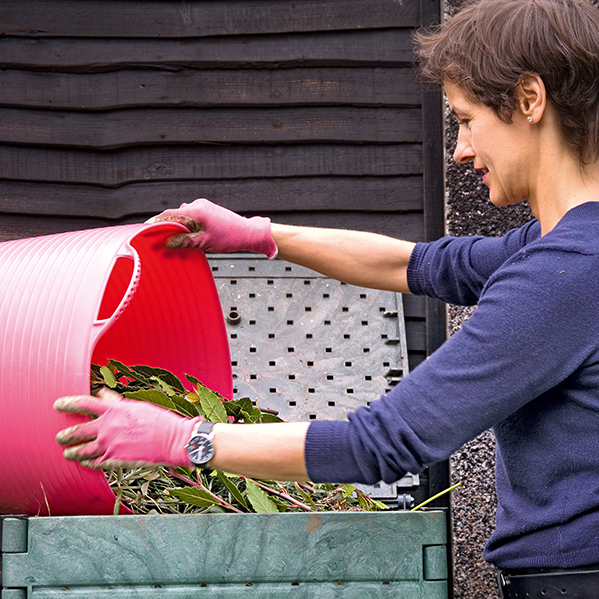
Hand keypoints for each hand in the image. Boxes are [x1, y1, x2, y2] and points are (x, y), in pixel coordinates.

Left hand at [54, 388, 200, 468]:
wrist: (172, 441)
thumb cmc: (158, 421)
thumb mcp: (137, 406)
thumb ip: (116, 401)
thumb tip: (102, 394)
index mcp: (113, 410)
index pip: (83, 403)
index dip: (67, 403)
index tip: (58, 405)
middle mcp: (107, 427)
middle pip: (77, 431)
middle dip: (65, 435)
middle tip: (60, 437)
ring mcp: (109, 445)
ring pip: (80, 450)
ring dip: (71, 452)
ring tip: (68, 453)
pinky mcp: (114, 460)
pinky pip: (93, 462)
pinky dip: (87, 462)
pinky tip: (85, 462)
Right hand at [147, 198, 277, 257]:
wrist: (248, 233)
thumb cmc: (229, 238)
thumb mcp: (203, 243)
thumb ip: (183, 241)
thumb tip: (165, 243)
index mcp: (195, 211)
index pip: (169, 214)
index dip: (155, 222)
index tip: (145, 229)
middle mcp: (197, 205)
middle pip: (175, 215)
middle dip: (166, 227)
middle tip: (158, 240)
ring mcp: (203, 206)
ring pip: (183, 216)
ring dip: (178, 227)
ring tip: (175, 241)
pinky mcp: (208, 210)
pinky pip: (191, 216)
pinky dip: (187, 225)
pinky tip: (188, 236)